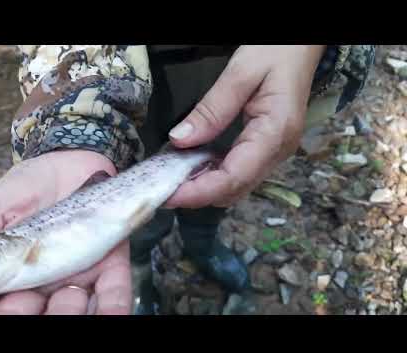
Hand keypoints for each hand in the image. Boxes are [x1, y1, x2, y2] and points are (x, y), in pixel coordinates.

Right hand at [0, 150, 131, 314]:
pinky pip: (112, 291)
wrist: (70, 157)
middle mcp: (40, 283)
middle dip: (16, 314)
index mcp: (7, 276)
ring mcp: (74, 275)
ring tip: (59, 302)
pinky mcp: (107, 262)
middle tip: (14, 306)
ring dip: (63, 313)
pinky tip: (110, 315)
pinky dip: (112, 306)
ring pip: (69, 310)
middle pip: (26, 314)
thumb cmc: (25, 186)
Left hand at [165, 45, 325, 207]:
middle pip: (234, 189)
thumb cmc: (277, 52)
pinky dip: (214, 176)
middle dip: (197, 194)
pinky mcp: (267, 149)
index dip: (199, 192)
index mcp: (275, 133)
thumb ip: (211, 109)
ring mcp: (274, 153)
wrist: (302, 46)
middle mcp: (278, 151)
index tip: (167, 194)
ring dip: (204, 188)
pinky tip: (193, 166)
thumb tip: (180, 140)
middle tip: (162, 186)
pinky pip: (239, 173)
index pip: (234, 177)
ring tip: (173, 178)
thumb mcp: (241, 72)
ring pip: (236, 186)